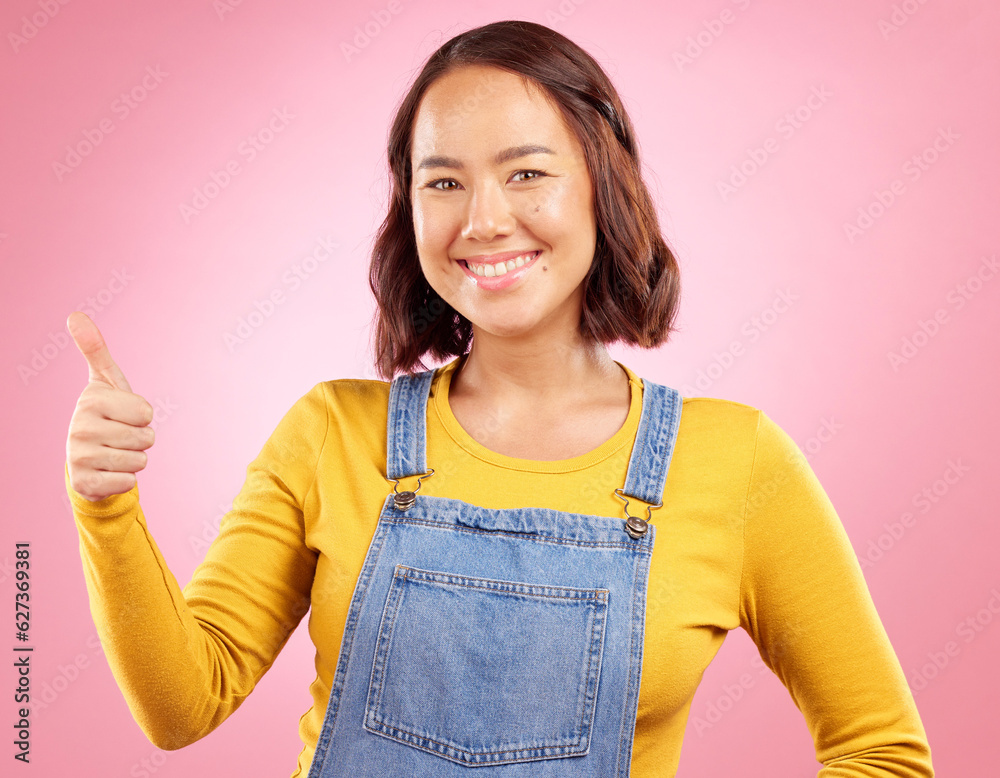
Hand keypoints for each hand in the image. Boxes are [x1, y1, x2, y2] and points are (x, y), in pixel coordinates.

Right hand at [65, 312, 154, 501]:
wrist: (86, 459)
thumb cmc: (105, 414)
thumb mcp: (105, 381)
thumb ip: (95, 349)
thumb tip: (75, 315)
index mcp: (91, 401)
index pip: (146, 413)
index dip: (142, 417)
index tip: (123, 415)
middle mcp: (80, 428)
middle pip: (146, 438)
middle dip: (140, 439)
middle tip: (119, 436)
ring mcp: (80, 457)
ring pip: (140, 461)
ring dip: (134, 459)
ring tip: (115, 452)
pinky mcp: (85, 484)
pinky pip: (129, 482)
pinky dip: (125, 480)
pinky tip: (108, 472)